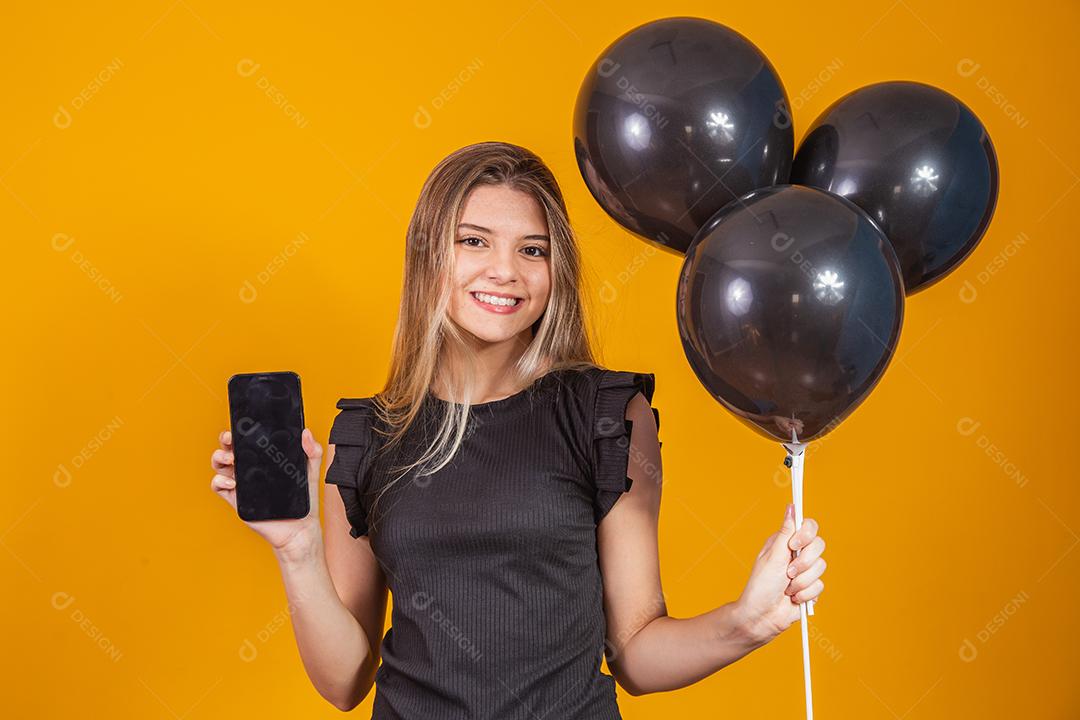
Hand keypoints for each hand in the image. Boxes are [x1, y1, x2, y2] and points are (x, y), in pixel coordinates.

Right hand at [210, 428, 323, 557]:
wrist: (300, 527)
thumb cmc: (303, 500)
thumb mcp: (311, 472)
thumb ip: (312, 451)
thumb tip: (306, 432)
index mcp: (264, 460)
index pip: (248, 441)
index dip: (241, 432)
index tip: (241, 425)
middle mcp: (250, 470)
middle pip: (229, 449)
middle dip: (226, 440)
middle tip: (231, 439)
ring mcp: (241, 485)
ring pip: (220, 466)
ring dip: (219, 457)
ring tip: (230, 459)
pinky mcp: (237, 500)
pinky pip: (219, 487)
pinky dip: (220, 481)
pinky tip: (233, 482)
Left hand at [733, 503, 825, 645]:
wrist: (762, 616)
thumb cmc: (760, 586)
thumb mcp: (772, 557)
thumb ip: (786, 533)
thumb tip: (791, 507)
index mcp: (786, 542)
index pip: (808, 526)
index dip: (806, 534)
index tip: (794, 546)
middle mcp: (797, 554)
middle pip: (819, 545)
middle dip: (803, 563)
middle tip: (787, 573)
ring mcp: (805, 571)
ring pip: (821, 567)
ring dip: (801, 581)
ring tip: (787, 588)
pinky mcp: (811, 587)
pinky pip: (820, 586)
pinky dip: (805, 594)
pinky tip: (793, 598)